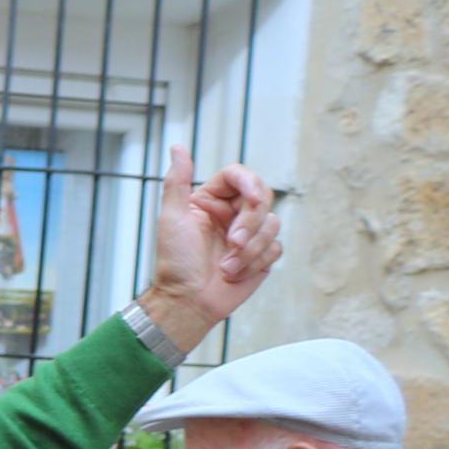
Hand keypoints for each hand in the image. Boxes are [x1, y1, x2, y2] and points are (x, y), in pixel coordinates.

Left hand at [134, 146, 282, 352]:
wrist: (188, 301)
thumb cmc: (175, 262)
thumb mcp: (172, 218)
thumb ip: (177, 181)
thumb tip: (177, 147)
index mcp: (212, 200)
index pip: (240, 175)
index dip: (249, 183)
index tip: (250, 198)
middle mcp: (233, 213)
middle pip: (262, 198)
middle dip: (250, 223)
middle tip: (232, 243)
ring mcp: (250, 234)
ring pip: (273, 223)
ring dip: (250, 249)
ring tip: (226, 267)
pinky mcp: (263, 254)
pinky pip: (276, 247)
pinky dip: (255, 263)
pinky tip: (235, 275)